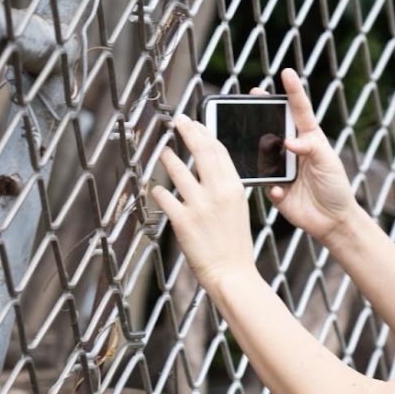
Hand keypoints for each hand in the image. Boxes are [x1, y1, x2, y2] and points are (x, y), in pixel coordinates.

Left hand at [151, 115, 258, 290]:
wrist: (232, 273)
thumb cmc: (235, 244)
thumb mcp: (239, 209)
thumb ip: (226, 188)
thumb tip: (211, 169)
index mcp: (234, 188)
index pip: (219, 151)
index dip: (205, 133)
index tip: (195, 123)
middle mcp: (218, 192)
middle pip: (201, 152)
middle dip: (187, 132)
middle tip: (177, 121)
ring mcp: (199, 205)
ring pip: (178, 171)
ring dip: (168, 157)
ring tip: (162, 150)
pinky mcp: (182, 220)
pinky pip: (164, 197)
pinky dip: (158, 191)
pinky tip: (156, 188)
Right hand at [264, 68, 359, 246]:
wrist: (333, 220)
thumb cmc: (336, 187)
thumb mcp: (329, 163)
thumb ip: (312, 148)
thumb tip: (289, 142)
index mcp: (309, 139)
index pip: (299, 111)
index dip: (293, 91)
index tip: (287, 73)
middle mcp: (292, 150)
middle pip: (272, 126)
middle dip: (261, 110)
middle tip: (252, 94)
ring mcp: (281, 168)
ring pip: (262, 153)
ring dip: (258, 149)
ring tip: (255, 144)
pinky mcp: (274, 188)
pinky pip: (264, 183)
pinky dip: (271, 186)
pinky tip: (280, 191)